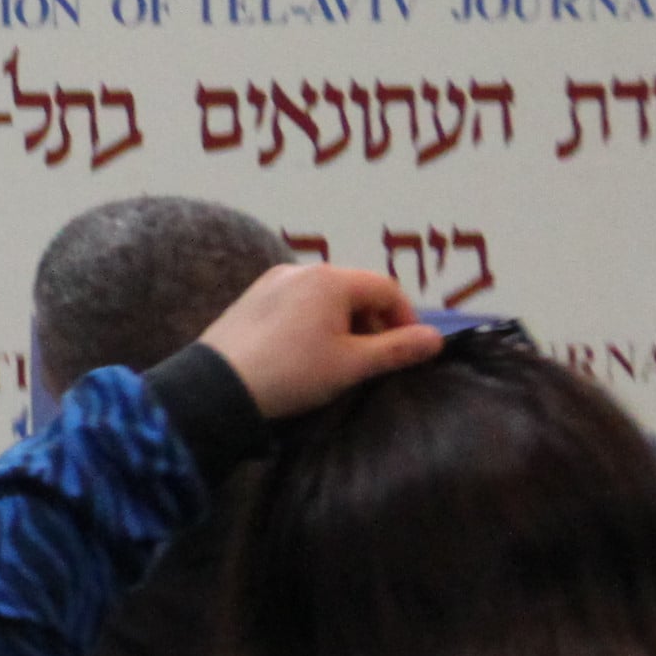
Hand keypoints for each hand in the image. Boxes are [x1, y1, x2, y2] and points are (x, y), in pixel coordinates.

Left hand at [196, 262, 445, 419]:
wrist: (219, 385)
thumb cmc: (293, 372)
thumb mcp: (352, 365)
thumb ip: (397, 349)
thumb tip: (436, 339)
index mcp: (330, 279)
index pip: (386, 288)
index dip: (405, 319)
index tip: (408, 351)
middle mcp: (301, 269)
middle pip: (356, 289)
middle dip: (374, 322)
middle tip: (373, 359)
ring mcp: (273, 280)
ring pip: (327, 296)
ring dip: (346, 323)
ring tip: (342, 359)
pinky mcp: (254, 297)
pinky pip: (300, 301)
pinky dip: (317, 321)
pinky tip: (308, 352)